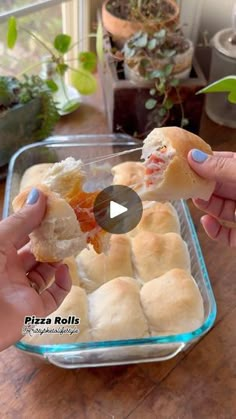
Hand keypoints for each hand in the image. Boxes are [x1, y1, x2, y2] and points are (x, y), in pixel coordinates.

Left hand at [0, 188, 70, 350]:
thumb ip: (22, 220)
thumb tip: (41, 194)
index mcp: (0, 253)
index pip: (22, 234)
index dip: (38, 223)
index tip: (56, 211)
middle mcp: (10, 271)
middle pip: (36, 253)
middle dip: (51, 242)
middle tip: (68, 229)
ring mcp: (23, 291)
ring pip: (47, 273)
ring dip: (58, 260)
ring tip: (67, 248)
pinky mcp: (34, 310)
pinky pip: (54, 296)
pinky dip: (63, 284)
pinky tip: (64, 271)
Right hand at [188, 150, 235, 246]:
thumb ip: (221, 168)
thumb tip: (193, 156)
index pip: (224, 162)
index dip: (205, 161)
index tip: (184, 160)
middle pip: (218, 186)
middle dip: (200, 184)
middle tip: (182, 181)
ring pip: (219, 209)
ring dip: (205, 204)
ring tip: (194, 199)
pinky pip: (224, 234)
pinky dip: (212, 229)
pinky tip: (206, 221)